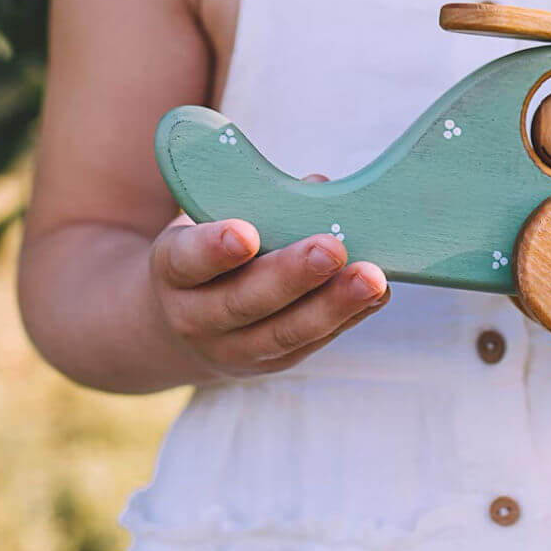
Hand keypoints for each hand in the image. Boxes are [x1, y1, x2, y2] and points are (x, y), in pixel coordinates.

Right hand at [148, 174, 388, 380]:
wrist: (176, 324)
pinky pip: (312, 343)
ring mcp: (233, 349)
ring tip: (371, 278)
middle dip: (293, 276)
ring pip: (283, 333)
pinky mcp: (271, 364)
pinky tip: (378, 294)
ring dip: (333, 305)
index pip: (188, 260)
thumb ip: (257, 200)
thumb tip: (320, 185)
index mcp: (172, 271)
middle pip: (244, 301)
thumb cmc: (205, 253)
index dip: (214, 249)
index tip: (245, 234)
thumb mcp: (210, 220)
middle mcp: (194, 318)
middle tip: (332, 249)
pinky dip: (348, 317)